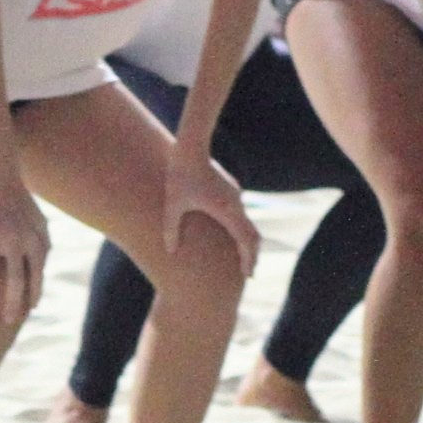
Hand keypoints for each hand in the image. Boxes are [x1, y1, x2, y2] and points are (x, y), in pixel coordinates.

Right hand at [0, 182, 47, 322]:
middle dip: (11, 302)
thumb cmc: (23, 204)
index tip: (29, 309)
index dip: (33, 293)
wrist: (0, 179)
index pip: (36, 274)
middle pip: (14, 279)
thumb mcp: (40, 223)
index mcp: (34, 240)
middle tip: (7, 321)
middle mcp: (16, 240)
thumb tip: (41, 272)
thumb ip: (44, 246)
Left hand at [161, 149, 257, 282]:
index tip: (248, 275)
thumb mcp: (173, 204)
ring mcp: (234, 195)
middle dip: (251, 255)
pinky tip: (228, 234)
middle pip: (252, 235)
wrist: (190, 147)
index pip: (245, 241)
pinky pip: (238, 212)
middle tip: (248, 274)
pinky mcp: (230, 188)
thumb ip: (171, 229)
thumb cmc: (179, 175)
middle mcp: (235, 204)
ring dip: (245, 242)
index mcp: (226, 211)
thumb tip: (170, 251)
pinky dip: (239, 228)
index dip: (248, 259)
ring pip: (246, 223)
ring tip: (240, 258)